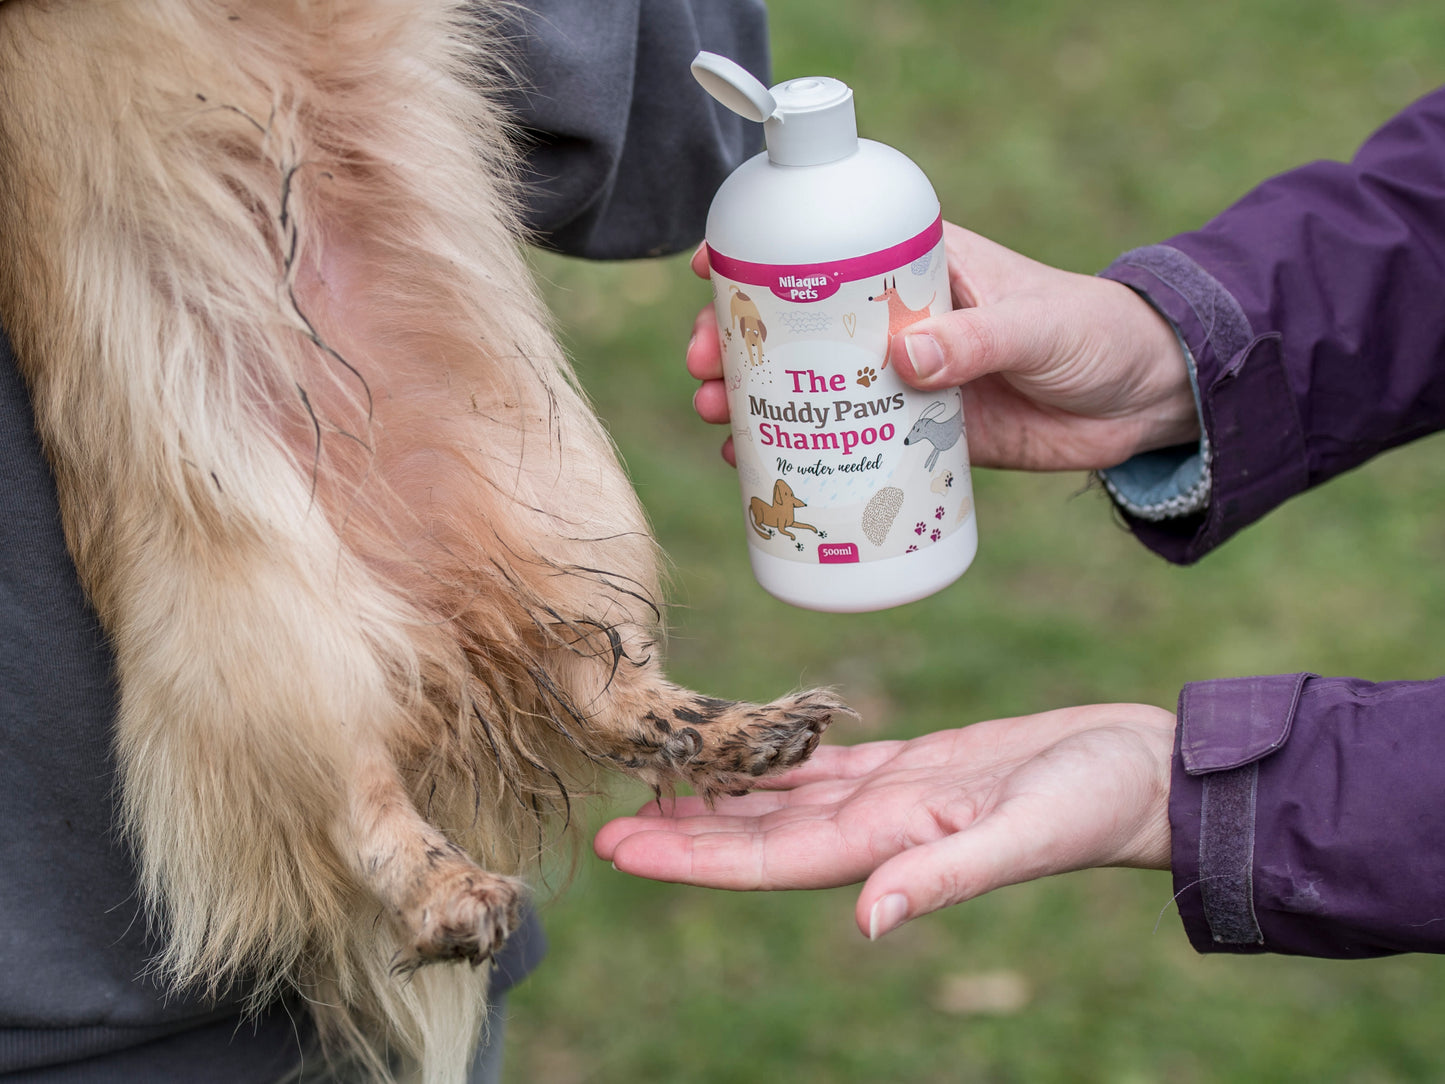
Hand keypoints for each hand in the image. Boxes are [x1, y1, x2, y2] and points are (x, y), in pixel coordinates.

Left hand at [594, 703, 1174, 939]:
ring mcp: (892, 798)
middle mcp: (876, 828)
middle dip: (683, 828)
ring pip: (782, 799)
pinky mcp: (916, 765)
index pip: (765, 859)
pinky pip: (826, 765)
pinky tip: (743, 750)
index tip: (619, 844)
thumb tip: (867, 924)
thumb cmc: (1096, 801)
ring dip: (721, 794)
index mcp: (888, 845)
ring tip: (658, 779)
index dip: (690, 855)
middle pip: (757, 834)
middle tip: (608, 811)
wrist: (1144, 772)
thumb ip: (944, 876)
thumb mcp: (1022, 834)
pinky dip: (778, 760)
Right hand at [685, 224, 1198, 470]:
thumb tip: (903, 357)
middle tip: (702, 364)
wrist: (1147, 401)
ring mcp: (907, 381)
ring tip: (716, 417)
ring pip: (816, 387)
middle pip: (803, 326)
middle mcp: (902, 322)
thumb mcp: (1037, 325)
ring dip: (760, 400)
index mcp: (925, 269)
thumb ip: (977, 340)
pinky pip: (852, 444)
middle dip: (743, 341)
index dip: (766, 257)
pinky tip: (761, 468)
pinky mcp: (923, 436)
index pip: (832, 252)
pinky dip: (807, 455)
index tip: (711, 269)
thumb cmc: (1096, 335)